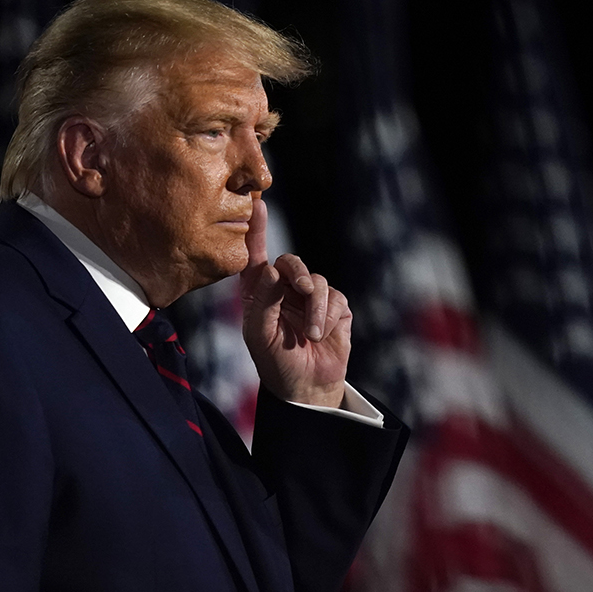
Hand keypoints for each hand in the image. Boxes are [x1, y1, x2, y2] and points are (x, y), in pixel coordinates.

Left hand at [238, 197, 351, 407]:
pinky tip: (321, 334)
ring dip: (315, 308)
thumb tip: (273, 269)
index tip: (256, 203)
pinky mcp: (335, 308)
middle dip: (298, 272)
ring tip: (311, 333)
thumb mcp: (260, 334)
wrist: (305, 388)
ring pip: (317, 281)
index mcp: (260, 292)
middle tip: (301, 287)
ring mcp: (311, 297)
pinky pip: (335, 299)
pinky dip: (328, 317)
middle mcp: (285, 289)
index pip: (256, 255)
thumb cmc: (275, 362)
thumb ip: (264, 301)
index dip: (257, 229)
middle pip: (292, 262)